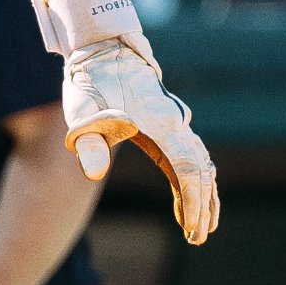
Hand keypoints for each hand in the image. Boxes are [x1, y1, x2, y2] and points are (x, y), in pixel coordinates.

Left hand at [43, 0, 222, 244]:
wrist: (97, 47)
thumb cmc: (88, 81)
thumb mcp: (81, 113)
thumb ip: (89, 143)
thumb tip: (93, 173)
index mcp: (161, 124)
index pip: (189, 170)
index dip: (195, 202)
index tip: (193, 230)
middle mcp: (174, 123)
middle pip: (201, 170)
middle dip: (203, 205)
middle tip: (198, 237)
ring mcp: (171, 122)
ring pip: (199, 163)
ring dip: (202, 194)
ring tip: (200, 225)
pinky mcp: (163, 122)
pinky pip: (185, 154)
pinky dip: (189, 179)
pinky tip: (183, 198)